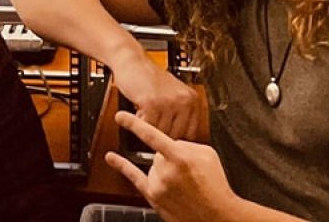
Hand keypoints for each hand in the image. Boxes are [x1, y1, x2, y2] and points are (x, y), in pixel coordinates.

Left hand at [106, 111, 240, 221]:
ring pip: (153, 166)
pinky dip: (122, 166)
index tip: (120, 116)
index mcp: (179, 157)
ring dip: (164, 169)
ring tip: (183, 183)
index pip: (152, 136)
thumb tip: (171, 144)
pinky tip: (111, 158)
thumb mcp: (207, 154)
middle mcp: (165, 171)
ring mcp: (157, 185)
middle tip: (187, 171)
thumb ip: (186, 144)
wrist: (217, 215)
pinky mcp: (154, 197)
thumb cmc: (215, 185)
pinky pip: (135, 178)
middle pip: (158, 153)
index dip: (134, 125)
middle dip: (170, 158)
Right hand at [112, 56, 201, 139]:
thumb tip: (180, 142)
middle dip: (161, 133)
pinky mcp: (152, 104)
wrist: (131, 60)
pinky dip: (139, 122)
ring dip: (149, 127)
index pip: (189, 133)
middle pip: (174, 135)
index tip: (166, 138)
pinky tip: (138, 111)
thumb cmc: (148, 78)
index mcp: (191, 100)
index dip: (175, 138)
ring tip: (145, 114)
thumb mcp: (172, 94)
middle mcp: (184, 101)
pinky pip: (147, 126)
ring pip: (160, 133)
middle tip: (152, 124)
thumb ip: (179, 114)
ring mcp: (169, 103)